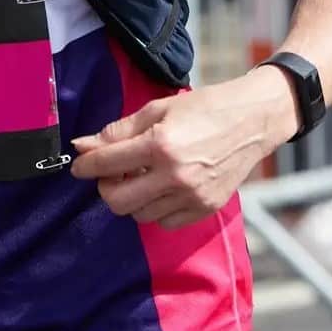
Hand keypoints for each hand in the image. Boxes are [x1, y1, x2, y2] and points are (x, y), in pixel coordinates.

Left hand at [70, 68, 294, 229]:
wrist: (252, 121)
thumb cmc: (205, 108)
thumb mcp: (158, 109)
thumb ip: (119, 130)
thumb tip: (84, 145)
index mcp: (160, 145)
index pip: (107, 163)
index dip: (86, 166)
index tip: (79, 166)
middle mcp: (175, 175)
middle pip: (118, 201)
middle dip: (106, 188)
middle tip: (111, 174)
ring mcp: (192, 196)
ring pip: (140, 214)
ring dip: (132, 198)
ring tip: (140, 177)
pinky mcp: (205, 208)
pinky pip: (166, 222)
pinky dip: (156, 208)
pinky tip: (161, 188)